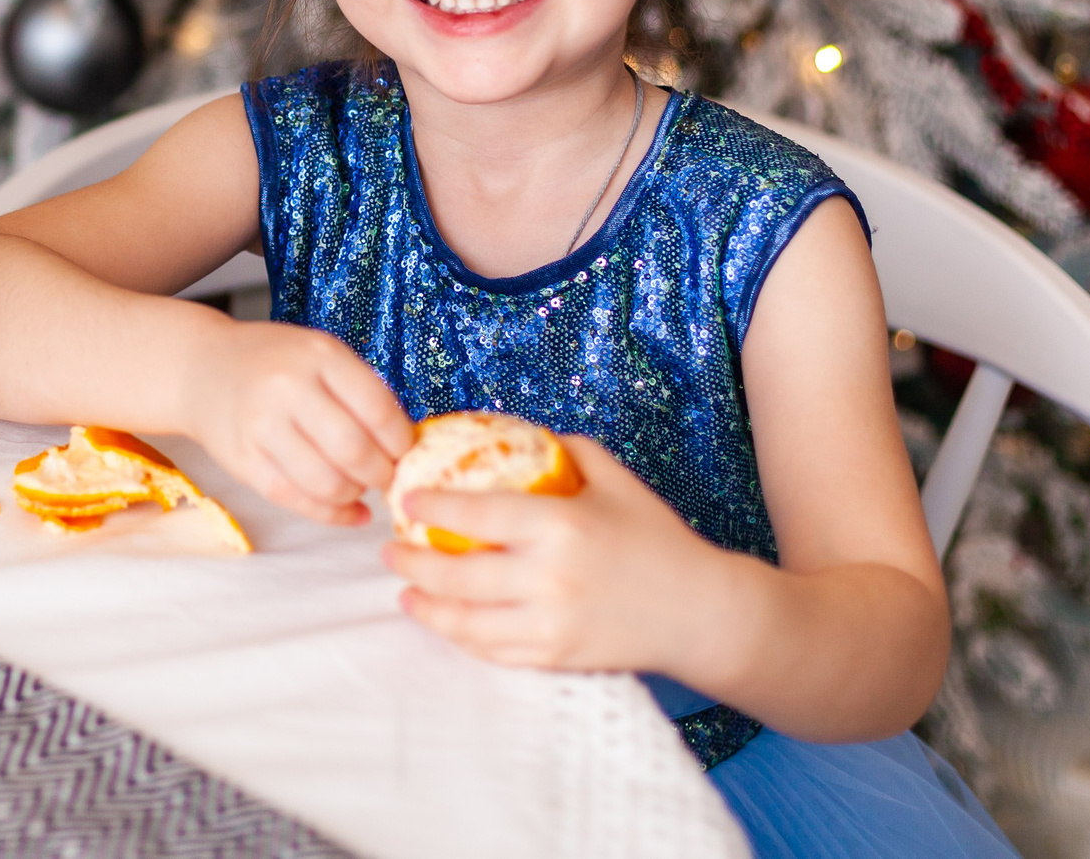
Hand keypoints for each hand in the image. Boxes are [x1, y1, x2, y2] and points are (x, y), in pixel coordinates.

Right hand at [175, 320, 412, 524]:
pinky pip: (295, 500)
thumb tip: (407, 448)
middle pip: (354, 450)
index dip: (401, 441)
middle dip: (382, 474)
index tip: (405, 452)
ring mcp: (261, 425)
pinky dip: (332, 515)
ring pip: (326, 482)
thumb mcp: (321, 356)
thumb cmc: (275, 363)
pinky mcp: (243, 460)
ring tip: (360, 487)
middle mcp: (288, 387)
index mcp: (319, 355)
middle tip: (386, 476)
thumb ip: (361, 392)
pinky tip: (349, 511)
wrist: (202, 368)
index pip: (378, 409)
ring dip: (355, 494)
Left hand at [384, 435, 735, 673]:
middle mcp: (549, 578)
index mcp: (561, 525)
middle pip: (456, 575)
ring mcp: (550, 624)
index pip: (476, 516)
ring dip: (426, 606)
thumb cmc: (658, 540)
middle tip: (390, 551)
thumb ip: (567, 451)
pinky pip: (491, 650)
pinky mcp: (554, 657)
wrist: (700, 613)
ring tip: (404, 591)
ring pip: (465, 620)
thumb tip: (517, 432)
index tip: (405, 500)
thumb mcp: (617, 481)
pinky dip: (460, 636)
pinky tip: (445, 621)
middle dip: (411, 563)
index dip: (432, 508)